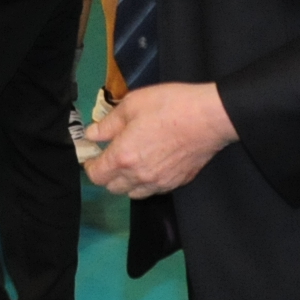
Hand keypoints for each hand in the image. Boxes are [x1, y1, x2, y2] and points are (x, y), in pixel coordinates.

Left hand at [82, 81, 237, 197]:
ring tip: (131, 163)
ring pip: (133, 193)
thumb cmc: (168, 105)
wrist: (208, 117)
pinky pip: (154, 191)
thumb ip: (108, 124)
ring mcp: (160, 182)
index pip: (97, 175)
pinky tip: (152, 165)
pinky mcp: (177, 183)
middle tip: (112, 156)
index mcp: (123, 157)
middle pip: (113, 188)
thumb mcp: (131, 105)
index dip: (90, 165)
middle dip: (107, 175)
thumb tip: (92, 135)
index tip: (93, 155)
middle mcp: (139, 176)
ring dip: (127, 182)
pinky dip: (146, 183)